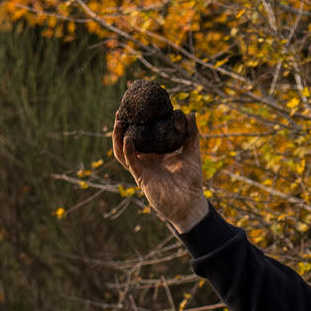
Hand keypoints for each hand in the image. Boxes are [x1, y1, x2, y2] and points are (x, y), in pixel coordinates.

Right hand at [112, 109, 208, 232]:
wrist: (191, 204)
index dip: (135, 122)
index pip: (141, 134)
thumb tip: (191, 114)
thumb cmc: (192, 182)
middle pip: (127, 140)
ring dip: (118, 137)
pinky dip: (127, 150)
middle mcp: (147, 159)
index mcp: (156, 152)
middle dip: (121, 127)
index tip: (133, 106)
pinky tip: (128, 138)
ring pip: (122, 150)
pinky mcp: (141, 177)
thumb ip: (191, 135)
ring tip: (119, 122)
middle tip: (120, 111)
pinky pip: (130, 161)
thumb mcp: (192, 153)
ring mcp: (142, 168)